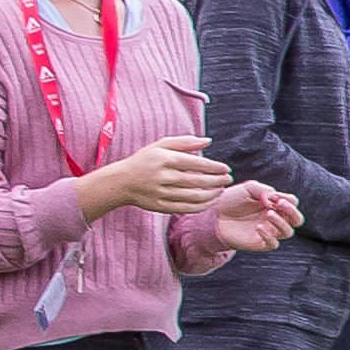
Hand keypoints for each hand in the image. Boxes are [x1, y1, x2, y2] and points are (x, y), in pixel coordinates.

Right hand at [84, 135, 228, 218]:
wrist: (121, 181)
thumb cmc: (145, 160)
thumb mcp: (161, 146)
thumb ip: (185, 142)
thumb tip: (209, 141)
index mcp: (165, 159)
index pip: (197, 163)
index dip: (215, 167)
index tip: (226, 169)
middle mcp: (163, 177)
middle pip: (197, 181)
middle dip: (217, 181)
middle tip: (228, 180)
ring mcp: (161, 193)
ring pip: (194, 196)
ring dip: (212, 194)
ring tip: (221, 190)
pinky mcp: (160, 206)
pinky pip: (186, 209)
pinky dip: (201, 206)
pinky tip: (210, 201)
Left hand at [211, 183, 300, 252]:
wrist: (212, 215)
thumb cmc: (230, 200)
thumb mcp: (248, 189)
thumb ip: (264, 190)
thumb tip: (274, 201)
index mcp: (275, 205)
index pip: (293, 203)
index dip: (288, 200)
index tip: (274, 197)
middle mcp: (275, 219)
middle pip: (297, 220)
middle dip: (292, 212)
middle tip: (279, 204)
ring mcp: (268, 232)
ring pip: (288, 232)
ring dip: (281, 222)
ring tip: (267, 214)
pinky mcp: (259, 243)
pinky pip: (273, 244)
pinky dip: (269, 236)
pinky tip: (258, 227)